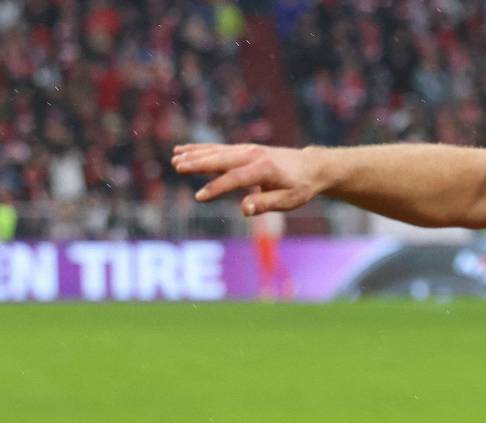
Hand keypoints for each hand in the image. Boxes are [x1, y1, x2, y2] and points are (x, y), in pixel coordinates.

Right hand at [172, 143, 325, 214]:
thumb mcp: (289, 200)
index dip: (216, 188)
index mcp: (264, 169)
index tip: (199, 197)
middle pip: (221, 159)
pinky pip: (219, 148)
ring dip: (195, 154)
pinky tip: (185, 150)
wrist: (311, 167)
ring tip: (175, 158)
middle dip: (198, 163)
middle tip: (177, 166)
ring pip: (216, 151)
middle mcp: (253, 155)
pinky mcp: (244, 149)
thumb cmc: (300, 187)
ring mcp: (247, 149)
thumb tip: (243, 210)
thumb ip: (265, 204)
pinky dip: (201, 149)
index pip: (235, 179)